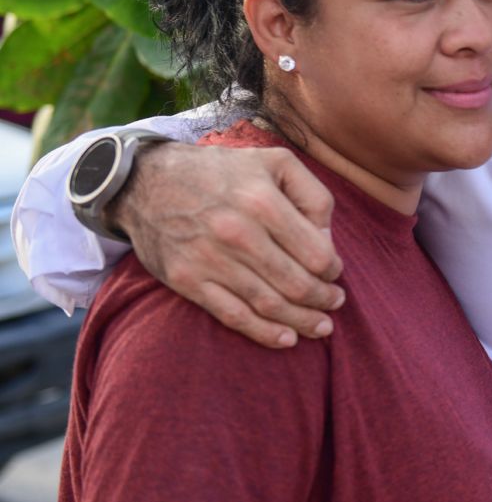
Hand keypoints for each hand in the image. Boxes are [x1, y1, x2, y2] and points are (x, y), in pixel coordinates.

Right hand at [109, 142, 344, 347]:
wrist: (146, 182)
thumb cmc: (221, 171)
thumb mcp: (274, 162)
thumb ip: (312, 195)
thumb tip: (328, 239)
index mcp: (263, 201)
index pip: (315, 253)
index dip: (332, 269)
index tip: (334, 272)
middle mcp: (237, 232)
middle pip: (296, 283)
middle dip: (323, 299)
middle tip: (335, 303)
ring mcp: (209, 260)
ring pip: (269, 304)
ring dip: (302, 321)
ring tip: (321, 327)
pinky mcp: (186, 280)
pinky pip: (233, 315)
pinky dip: (264, 333)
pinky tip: (287, 339)